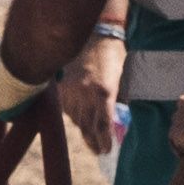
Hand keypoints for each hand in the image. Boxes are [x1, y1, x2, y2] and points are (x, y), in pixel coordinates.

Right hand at [56, 36, 126, 159]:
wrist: (96, 32)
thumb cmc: (113, 54)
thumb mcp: (121, 77)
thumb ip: (118, 98)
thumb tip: (117, 118)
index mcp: (104, 92)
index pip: (102, 124)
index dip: (104, 140)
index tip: (107, 150)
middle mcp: (86, 93)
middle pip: (87, 126)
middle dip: (93, 141)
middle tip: (98, 151)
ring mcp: (72, 89)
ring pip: (75, 118)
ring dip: (83, 128)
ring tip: (90, 137)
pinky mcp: (62, 85)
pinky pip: (66, 107)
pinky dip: (72, 114)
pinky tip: (78, 117)